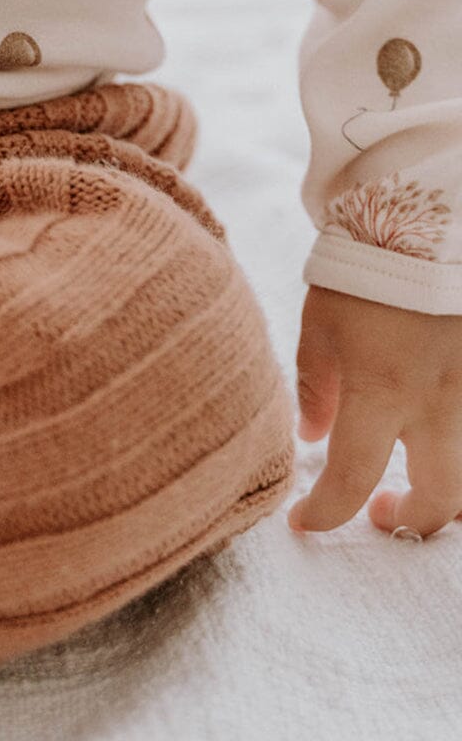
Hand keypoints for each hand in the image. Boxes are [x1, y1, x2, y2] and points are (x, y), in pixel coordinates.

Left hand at [288, 287, 461, 537]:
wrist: (424, 227)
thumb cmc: (363, 276)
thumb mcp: (320, 329)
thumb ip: (317, 389)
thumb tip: (312, 438)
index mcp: (381, 391)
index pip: (352, 476)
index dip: (325, 512)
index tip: (302, 521)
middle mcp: (438, 403)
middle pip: (440, 499)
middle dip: (409, 521)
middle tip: (376, 511)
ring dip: (445, 496)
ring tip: (413, 486)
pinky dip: (458, 456)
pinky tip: (435, 446)